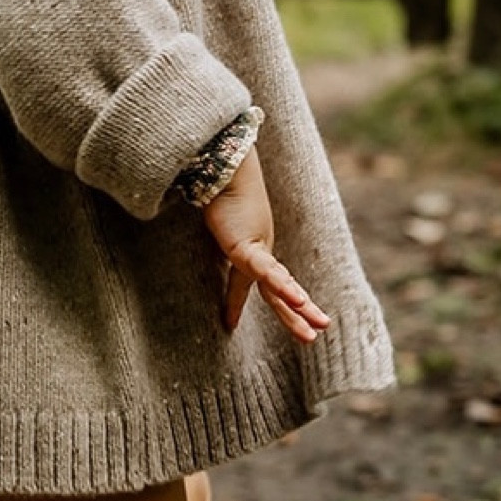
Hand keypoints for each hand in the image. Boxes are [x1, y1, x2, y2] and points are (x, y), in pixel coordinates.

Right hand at [200, 146, 330, 342]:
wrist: (222, 165)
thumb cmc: (216, 183)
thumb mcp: (213, 215)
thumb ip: (211, 222)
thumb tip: (183, 207)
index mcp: (250, 245)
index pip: (250, 280)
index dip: (236, 303)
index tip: (229, 324)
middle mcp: (259, 249)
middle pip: (277, 290)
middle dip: (296, 313)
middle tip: (313, 335)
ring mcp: (257, 248)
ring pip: (280, 287)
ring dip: (299, 308)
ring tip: (317, 328)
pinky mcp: (247, 247)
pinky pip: (266, 273)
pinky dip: (283, 287)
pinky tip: (299, 301)